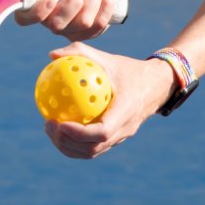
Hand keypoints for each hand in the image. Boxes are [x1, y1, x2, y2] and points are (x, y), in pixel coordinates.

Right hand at [15, 0, 124, 40]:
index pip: (24, 19)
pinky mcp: (88, 34)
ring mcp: (70, 31)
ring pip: (82, 23)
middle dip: (73, 3)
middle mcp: (51, 22)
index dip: (35, 14)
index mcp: (38, 6)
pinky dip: (105, 5)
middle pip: (57, 25)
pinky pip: (98, 25)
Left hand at [43, 42, 177, 158]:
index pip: (102, 132)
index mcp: (126, 111)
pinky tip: (58, 128)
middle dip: (67, 142)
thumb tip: (51, 55)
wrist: (156, 85)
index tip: (59, 123)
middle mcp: (125, 129)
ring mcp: (121, 137)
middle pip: (93, 148)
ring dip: (68, 146)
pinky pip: (93, 147)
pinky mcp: (116, 139)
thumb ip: (80, 53)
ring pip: (92, 152)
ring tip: (49, 129)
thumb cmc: (128, 69)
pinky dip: (74, 143)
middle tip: (48, 125)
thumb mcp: (107, 58)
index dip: (79, 133)